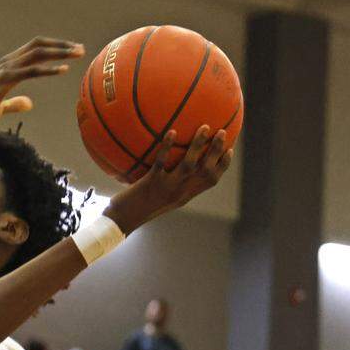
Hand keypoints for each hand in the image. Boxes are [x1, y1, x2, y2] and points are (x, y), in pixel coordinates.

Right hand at [0, 37, 84, 127]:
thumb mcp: (1, 107)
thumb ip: (15, 103)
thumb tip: (30, 103)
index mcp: (7, 65)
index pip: (34, 48)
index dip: (54, 47)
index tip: (71, 51)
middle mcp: (7, 61)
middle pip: (39, 45)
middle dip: (62, 45)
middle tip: (80, 49)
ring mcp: (6, 68)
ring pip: (38, 53)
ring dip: (60, 52)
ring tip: (78, 54)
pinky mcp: (5, 79)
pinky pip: (32, 71)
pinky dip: (49, 69)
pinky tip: (63, 70)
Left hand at [106, 126, 232, 231]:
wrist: (121, 222)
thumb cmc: (135, 208)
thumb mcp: (157, 198)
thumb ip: (167, 184)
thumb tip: (169, 165)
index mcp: (183, 196)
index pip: (210, 181)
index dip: (222, 166)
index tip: (229, 150)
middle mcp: (179, 192)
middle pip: (206, 171)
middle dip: (216, 151)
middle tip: (222, 131)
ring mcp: (166, 188)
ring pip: (189, 165)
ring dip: (198, 146)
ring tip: (205, 127)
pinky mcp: (151, 183)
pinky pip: (161, 162)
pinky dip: (167, 147)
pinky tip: (172, 132)